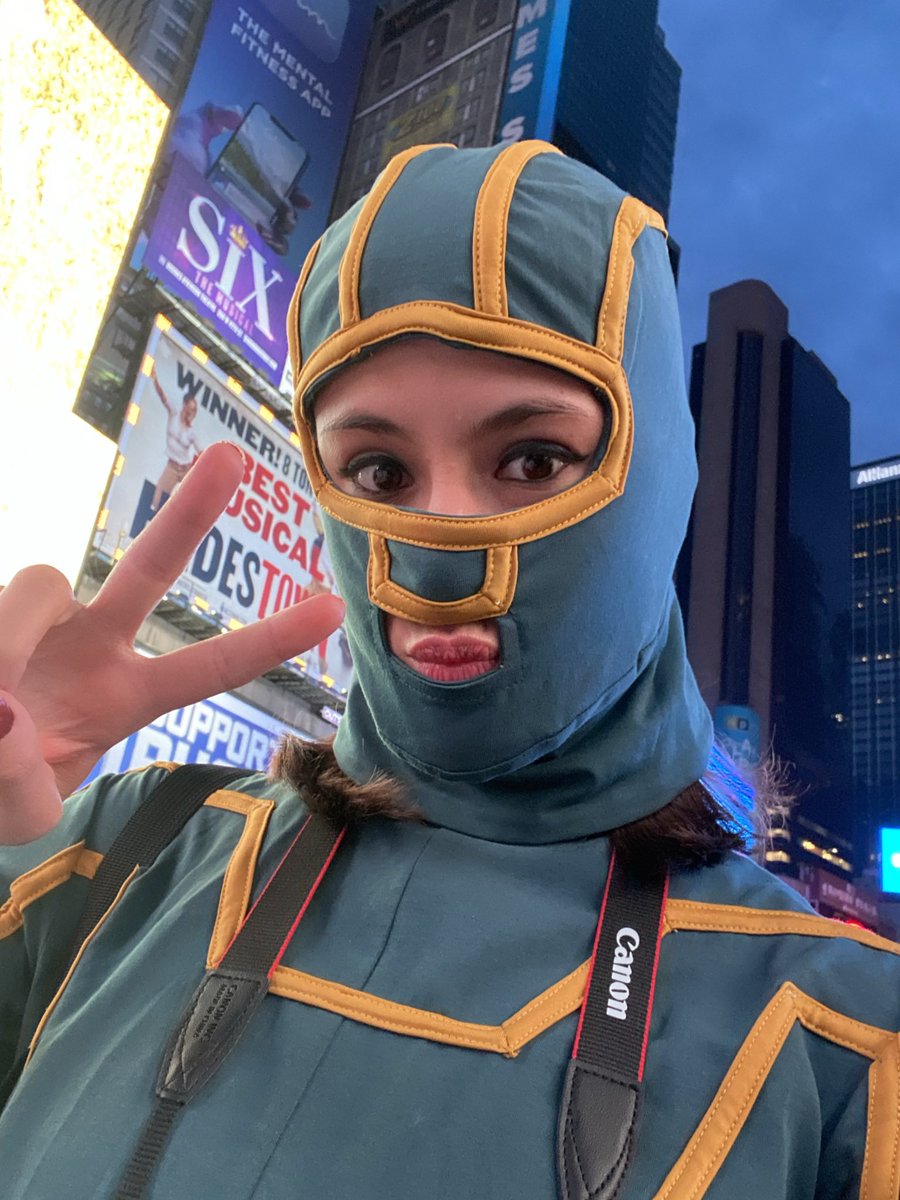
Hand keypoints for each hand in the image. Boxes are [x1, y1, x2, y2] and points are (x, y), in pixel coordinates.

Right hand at [0, 443, 343, 844]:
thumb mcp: (21, 812)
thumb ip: (18, 781)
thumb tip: (6, 708)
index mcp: (125, 699)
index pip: (210, 668)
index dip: (270, 639)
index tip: (336, 607)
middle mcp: (93, 646)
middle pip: (150, 568)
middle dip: (191, 513)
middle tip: (232, 454)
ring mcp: (40, 620)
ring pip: (42, 581)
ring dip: (12, 636)